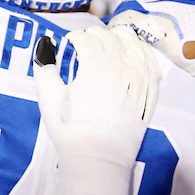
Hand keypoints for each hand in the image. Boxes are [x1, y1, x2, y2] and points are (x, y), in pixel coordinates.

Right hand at [33, 27, 158, 194]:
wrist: (99, 159)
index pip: (87, 37)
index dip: (75, 37)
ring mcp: (140, 78)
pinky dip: (140, 51)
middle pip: (110, 35)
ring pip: (133, 42)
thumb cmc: (71, 130)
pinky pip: (150, 60)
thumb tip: (45, 43)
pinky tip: (133, 54)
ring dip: (119, 38)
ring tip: (111, 44)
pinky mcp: (150, 91)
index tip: (71, 44)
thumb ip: (44, 66)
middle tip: (88, 44)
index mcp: (94, 66)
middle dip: (95, 35)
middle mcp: (120, 66)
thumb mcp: (49, 99)